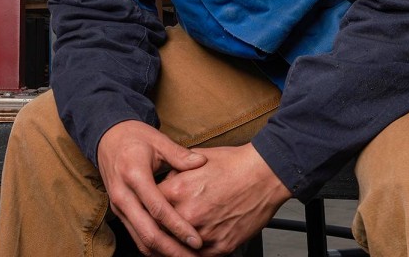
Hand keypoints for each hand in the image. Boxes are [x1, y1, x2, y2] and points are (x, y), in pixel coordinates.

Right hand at [96, 120, 206, 255]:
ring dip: (163, 253)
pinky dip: (154, 247)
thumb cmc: (134, 137)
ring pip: (140, 240)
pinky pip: (136, 236)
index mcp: (134, 174)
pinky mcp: (118, 212)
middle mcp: (122, 194)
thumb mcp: (157, 140)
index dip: (178, 227)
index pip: (157, 209)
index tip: (198, 240)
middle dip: (172, 250)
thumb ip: (179, 154)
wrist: (106, 137)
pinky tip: (171, 250)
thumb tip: (201, 162)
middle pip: (148, 232)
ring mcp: (118, 206)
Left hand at [158, 144, 289, 255]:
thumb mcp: (194, 161)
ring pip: (177, 250)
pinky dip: (194, 254)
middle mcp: (188, 214)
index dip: (146, 212)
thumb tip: (163, 185)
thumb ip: (174, 175)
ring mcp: (205, 232)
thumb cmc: (232, 164)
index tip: (145, 214)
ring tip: (169, 246)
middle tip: (154, 235)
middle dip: (156, 234)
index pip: (148, 208)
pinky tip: (192, 249)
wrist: (263, 174)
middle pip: (159, 233)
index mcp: (177, 190)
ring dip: (172, 248)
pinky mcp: (222, 246)